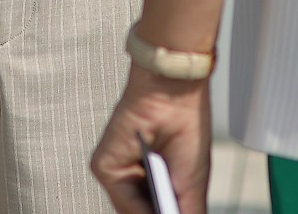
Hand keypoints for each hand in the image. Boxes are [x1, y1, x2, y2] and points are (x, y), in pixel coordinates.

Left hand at [92, 65, 211, 211]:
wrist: (173, 94)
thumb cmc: (187, 129)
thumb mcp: (192, 186)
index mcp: (154, 184)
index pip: (153, 212)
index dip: (162, 213)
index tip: (171, 212)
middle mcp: (134, 181)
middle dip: (158, 213)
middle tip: (172, 210)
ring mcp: (120, 175)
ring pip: (132, 211)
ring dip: (151, 211)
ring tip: (168, 205)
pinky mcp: (106, 165)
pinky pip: (122, 197)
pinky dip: (140, 202)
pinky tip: (160, 199)